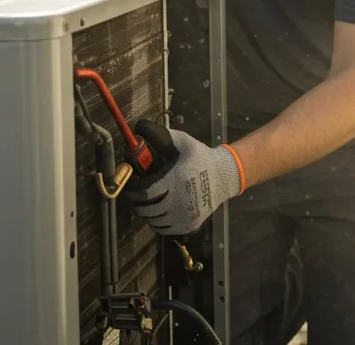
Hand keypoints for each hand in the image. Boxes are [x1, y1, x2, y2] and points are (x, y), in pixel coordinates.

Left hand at [125, 128, 242, 235]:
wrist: (223, 176)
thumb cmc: (199, 157)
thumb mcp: (181, 142)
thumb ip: (158, 134)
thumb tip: (138, 126)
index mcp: (174, 181)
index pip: (144, 193)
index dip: (132, 190)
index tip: (130, 185)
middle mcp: (178, 201)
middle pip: (146, 209)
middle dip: (137, 202)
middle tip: (136, 195)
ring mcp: (184, 216)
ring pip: (154, 220)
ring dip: (146, 212)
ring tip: (146, 203)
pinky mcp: (189, 225)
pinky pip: (164, 229)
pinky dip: (156, 223)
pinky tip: (157, 212)